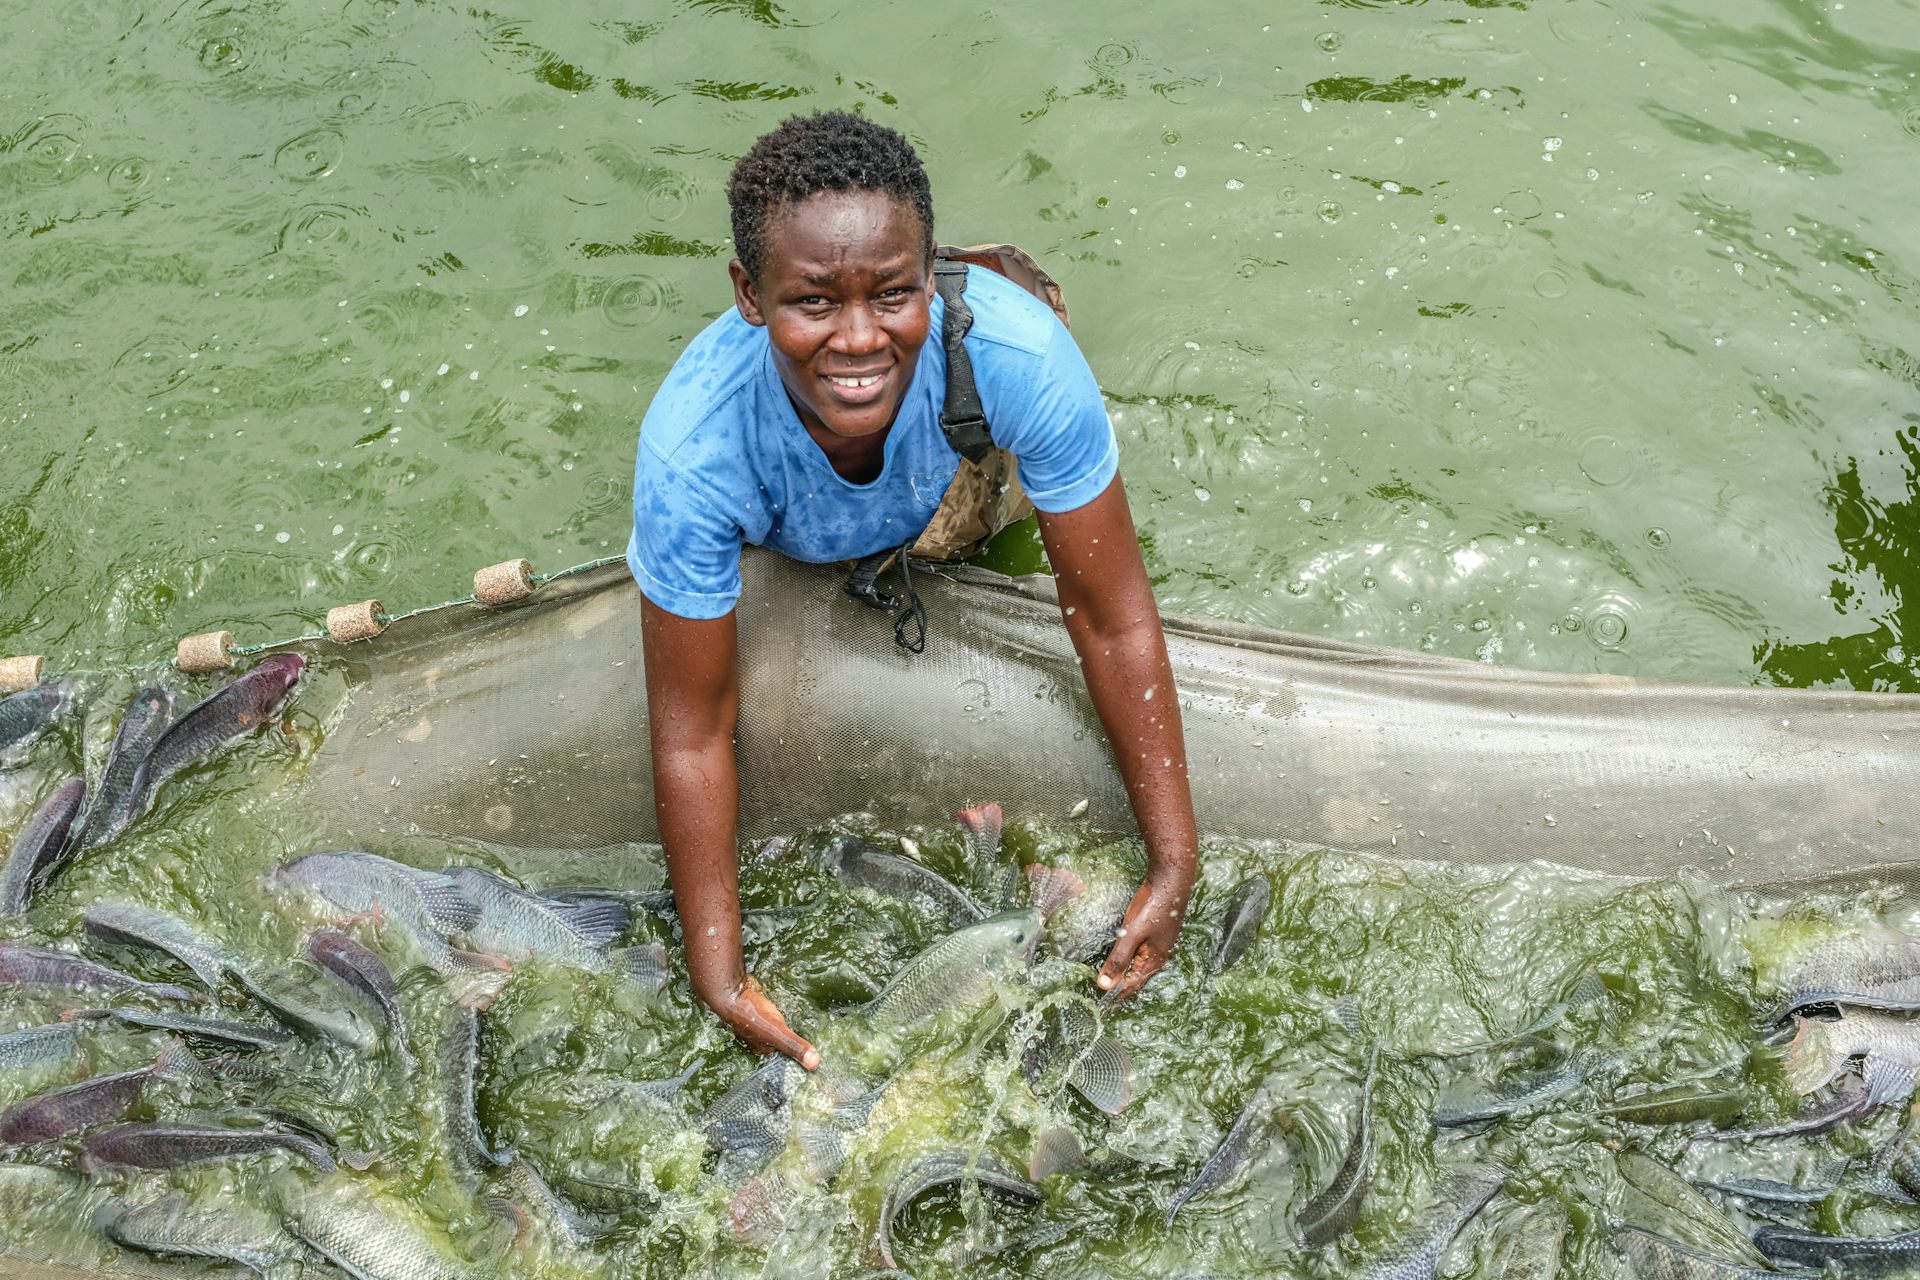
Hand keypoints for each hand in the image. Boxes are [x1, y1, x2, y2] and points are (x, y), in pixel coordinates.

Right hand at [707, 975, 820, 1069]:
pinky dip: (773, 1008)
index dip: (796, 1049)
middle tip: (806, 1028)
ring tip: (796, 1016)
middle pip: (777, 1039)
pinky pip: (766, 1010)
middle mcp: (756, 1037)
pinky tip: (781, 1003)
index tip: (812, 1045)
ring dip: (780, 1021)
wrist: (730, 992)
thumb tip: (814, 1063)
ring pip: (771, 1025)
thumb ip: (794, 1045)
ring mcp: (752, 1022)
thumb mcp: (777, 1032)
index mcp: (762, 1047)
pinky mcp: (752, 1006)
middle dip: (788, 1034)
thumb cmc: (751, 1014)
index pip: (783, 1053)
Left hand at [1097, 873, 1192, 1002]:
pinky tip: (1129, 961)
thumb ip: (1118, 960)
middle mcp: (1159, 957)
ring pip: (1141, 968)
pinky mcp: (1157, 935)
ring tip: (1116, 985)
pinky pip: (1144, 957)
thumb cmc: (1153, 908)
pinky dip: (1133, 964)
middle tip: (1108, 1000)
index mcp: (1153, 961)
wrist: (1170, 882)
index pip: (1131, 986)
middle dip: (1123, 989)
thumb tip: (1104, 985)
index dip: (1116, 995)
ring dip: (1128, 977)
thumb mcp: (1130, 935)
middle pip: (1138, 979)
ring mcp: (1159, 946)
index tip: (1102, 1005)